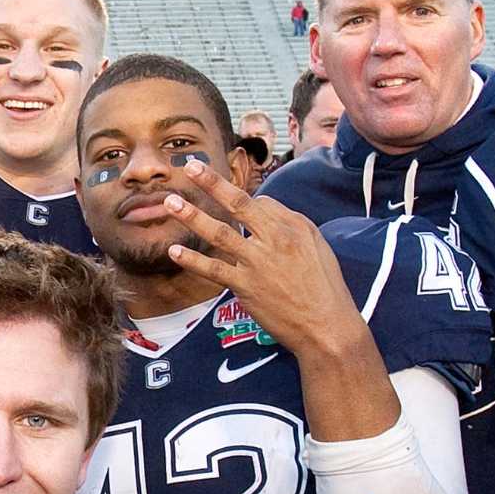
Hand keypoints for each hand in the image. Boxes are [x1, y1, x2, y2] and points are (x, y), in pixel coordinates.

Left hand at [162, 159, 366, 355]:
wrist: (325, 326)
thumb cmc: (324, 285)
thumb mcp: (317, 244)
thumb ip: (290, 223)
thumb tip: (266, 208)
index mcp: (291, 226)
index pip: (260, 202)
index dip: (244, 201)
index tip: (231, 201)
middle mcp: (272, 240)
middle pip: (238, 204)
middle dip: (211, 183)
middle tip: (190, 167)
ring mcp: (256, 263)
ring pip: (219, 233)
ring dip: (192, 217)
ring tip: (170, 203)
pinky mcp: (244, 287)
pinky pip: (213, 269)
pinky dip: (192, 260)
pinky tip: (174, 251)